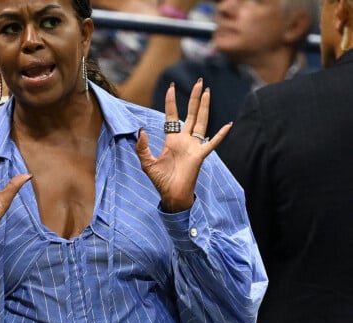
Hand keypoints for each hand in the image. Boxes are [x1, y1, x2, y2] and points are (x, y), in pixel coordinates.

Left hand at [135, 78, 231, 212]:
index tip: (171, 87)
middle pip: (191, 114)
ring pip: (201, 122)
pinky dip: (220, 135)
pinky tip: (228, 125)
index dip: (171, 102)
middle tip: (199, 82)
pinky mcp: (200, 155)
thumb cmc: (161, 181)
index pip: (172, 116)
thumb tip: (141, 130)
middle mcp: (184, 140)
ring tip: (207, 92)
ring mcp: (194, 146)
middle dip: (194, 98)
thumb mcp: (147, 163)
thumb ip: (142, 147)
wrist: (172, 195)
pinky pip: (212, 143)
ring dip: (204, 107)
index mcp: (172, 140)